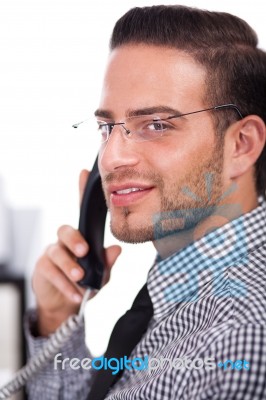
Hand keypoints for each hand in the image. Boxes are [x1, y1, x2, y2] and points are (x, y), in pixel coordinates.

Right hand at [32, 169, 120, 335]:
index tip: (83, 174)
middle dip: (74, 240)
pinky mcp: (42, 268)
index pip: (81, 212)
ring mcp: (52, 254)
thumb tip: (117, 249)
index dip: (81, 192)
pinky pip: (51, 272)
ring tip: (80, 279)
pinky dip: (64, 284)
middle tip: (84, 252)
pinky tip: (75, 294)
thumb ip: (107, 263)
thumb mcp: (101, 276)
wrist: (64, 305)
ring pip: (56, 252)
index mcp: (81, 238)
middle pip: (65, 230)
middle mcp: (64, 242)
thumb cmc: (84, 283)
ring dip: (69, 266)